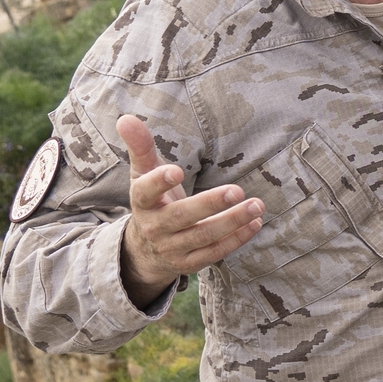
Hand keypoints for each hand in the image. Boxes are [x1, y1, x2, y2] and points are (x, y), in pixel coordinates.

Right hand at [118, 114, 262, 307]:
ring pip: (203, 236)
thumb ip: (140, 147)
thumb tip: (126, 118)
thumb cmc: (153, 202)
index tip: (177, 170)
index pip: (145, 191)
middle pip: (181, 216)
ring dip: (232, 221)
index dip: (159, 181)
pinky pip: (214, 252)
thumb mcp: (143, 174)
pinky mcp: (190, 263)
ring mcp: (173, 248)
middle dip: (209, 204)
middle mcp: (155, 228)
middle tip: (236, 190)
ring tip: (257, 205)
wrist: (147, 250)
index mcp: (142, 202)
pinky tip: (255, 223)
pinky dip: (237, 239)